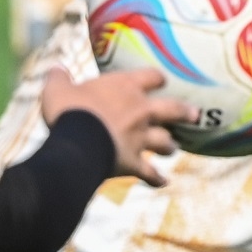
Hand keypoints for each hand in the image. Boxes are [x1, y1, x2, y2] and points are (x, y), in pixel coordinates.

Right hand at [40, 67, 192, 184]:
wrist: (79, 141)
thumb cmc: (70, 109)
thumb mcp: (57, 89)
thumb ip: (58, 79)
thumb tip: (56, 69)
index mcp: (125, 87)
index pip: (150, 76)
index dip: (156, 78)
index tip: (160, 80)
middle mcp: (140, 111)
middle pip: (171, 109)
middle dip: (184, 112)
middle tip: (196, 114)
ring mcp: (141, 138)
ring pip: (164, 142)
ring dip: (169, 146)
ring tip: (173, 149)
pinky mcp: (135, 162)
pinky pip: (150, 173)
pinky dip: (156, 178)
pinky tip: (163, 182)